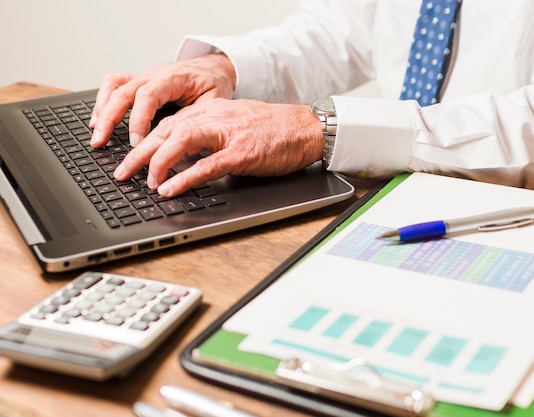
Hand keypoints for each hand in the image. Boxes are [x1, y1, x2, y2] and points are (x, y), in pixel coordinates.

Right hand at [89, 53, 235, 147]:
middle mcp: (154, 74)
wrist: (214, 68)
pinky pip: (114, 85)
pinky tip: (99, 119)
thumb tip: (173, 141)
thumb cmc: (213, 85)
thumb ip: (190, 119)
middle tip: (101, 141)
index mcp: (173, 78)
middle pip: (123, 91)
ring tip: (96, 134)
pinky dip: (103, 102)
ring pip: (113, 86)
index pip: (148, 95)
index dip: (138, 120)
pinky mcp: (139, 80)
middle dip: (108, 118)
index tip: (136, 143)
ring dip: (101, 109)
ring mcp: (144, 75)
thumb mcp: (211, 103)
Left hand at [113, 97, 323, 196]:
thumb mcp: (235, 124)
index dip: (144, 142)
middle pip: (165, 131)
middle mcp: (213, 117)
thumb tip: (187, 155)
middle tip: (121, 172)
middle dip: (139, 153)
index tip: (130, 158)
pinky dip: (184, 177)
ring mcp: (227, 134)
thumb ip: (209, 135)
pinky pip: (206, 165)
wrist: (305, 127)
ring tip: (144, 182)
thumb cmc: (274, 128)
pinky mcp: (241, 153)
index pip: (168, 123)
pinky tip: (170, 188)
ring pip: (180, 141)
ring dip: (157, 163)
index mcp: (210, 110)